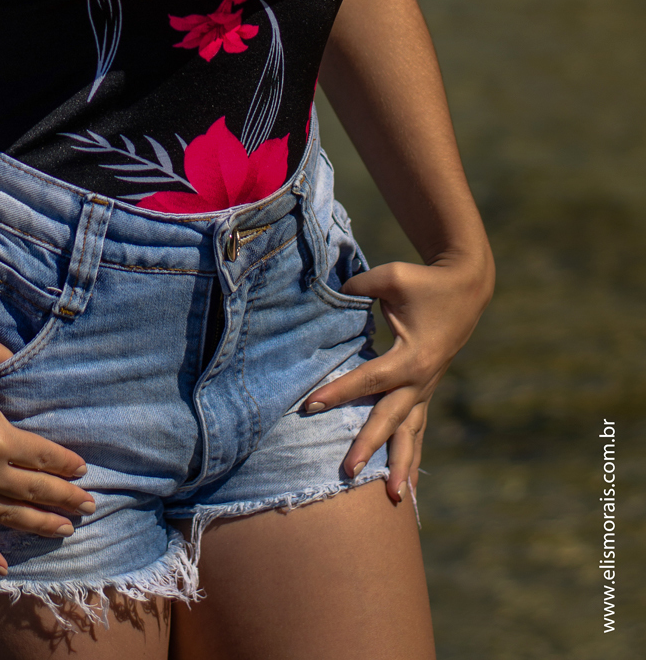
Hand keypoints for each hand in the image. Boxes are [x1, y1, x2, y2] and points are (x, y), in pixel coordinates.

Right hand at [0, 331, 95, 573]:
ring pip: (8, 518)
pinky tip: (3, 566)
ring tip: (63, 530)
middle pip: (34, 492)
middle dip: (65, 500)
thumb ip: (6, 357)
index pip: (44, 457)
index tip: (82, 471)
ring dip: (38, 525)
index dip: (66, 464)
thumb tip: (17, 360)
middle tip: (88, 507)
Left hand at [302, 251, 493, 505]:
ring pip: (411, 435)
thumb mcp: (390, 278)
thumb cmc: (424, 282)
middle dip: (368, 446)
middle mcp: (421, 381)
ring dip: (402, 467)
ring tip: (395, 499)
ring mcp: (426, 390)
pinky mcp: (426, 393)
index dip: (339, 391)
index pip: (369, 378)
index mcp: (412, 356)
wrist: (466, 289)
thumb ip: (358, 288)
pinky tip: (407, 485)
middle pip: (390, 418)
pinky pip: (417, 430)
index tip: (310, 405)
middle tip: (347, 471)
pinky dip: (412, 457)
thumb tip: (330, 293)